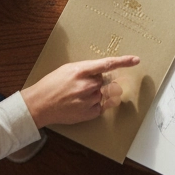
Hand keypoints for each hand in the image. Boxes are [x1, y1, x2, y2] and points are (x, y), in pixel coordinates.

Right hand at [21, 55, 140, 126]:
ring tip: (78, 95)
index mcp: (82, 70)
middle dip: (97, 81)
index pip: (108, 64)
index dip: (124, 61)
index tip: (136, 60)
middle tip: (82, 85)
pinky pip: (101, 106)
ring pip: (102, 93)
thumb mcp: (69, 69)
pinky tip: (81, 103)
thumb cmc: (52, 84)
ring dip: (95, 93)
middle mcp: (87, 85)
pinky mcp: (88, 113)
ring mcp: (88, 100)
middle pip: (104, 80)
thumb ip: (87, 69)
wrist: (39, 105)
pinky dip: (95, 104)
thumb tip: (102, 70)